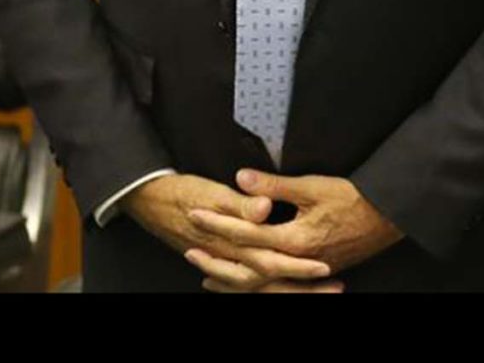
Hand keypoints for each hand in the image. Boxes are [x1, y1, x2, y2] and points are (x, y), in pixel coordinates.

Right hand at [123, 172, 340, 290]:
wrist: (148, 200)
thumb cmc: (183, 193)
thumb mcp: (213, 192)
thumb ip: (241, 203)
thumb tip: (265, 209)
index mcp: (230, 243)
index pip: (270, 261)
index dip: (298, 267)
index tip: (325, 269)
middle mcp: (228, 259)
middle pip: (270, 282)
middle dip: (302, 289)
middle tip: (335, 289)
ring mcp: (222, 263)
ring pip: (259, 286)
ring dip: (289, 291)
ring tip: (322, 292)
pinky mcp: (219, 261)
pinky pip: (244, 283)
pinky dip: (263, 288)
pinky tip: (280, 289)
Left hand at [183, 170, 401, 291]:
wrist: (391, 216)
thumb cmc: (356, 199)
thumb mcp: (315, 186)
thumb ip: (275, 186)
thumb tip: (241, 178)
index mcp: (294, 240)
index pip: (245, 232)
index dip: (218, 222)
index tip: (195, 213)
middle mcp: (296, 262)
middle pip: (246, 266)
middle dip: (216, 256)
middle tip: (189, 249)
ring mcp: (305, 271)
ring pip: (260, 282)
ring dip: (232, 277)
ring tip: (206, 276)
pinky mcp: (314, 272)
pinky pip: (276, 284)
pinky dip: (256, 283)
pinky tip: (248, 280)